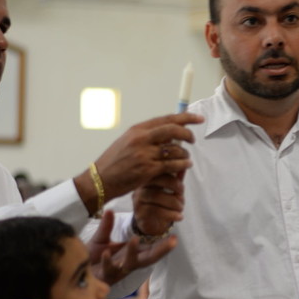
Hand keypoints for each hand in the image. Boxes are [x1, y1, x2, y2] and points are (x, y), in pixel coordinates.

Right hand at [85, 113, 202, 203]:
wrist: (99, 180)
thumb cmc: (113, 163)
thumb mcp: (127, 142)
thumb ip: (145, 136)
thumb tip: (167, 131)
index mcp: (137, 130)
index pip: (166, 119)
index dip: (185, 117)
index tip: (198, 118)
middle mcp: (141, 139)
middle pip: (173, 130)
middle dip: (187, 133)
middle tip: (193, 140)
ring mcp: (144, 154)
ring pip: (175, 149)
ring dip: (185, 154)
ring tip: (186, 158)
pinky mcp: (147, 170)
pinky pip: (172, 165)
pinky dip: (182, 165)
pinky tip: (185, 166)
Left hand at [88, 210, 177, 284]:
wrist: (76, 273)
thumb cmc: (92, 258)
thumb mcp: (101, 239)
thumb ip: (107, 226)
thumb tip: (110, 209)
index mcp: (130, 254)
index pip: (151, 250)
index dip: (163, 245)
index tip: (175, 237)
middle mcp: (127, 263)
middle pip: (148, 258)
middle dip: (161, 250)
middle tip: (173, 241)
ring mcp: (117, 270)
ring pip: (130, 263)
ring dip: (133, 252)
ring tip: (135, 239)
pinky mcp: (104, 276)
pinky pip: (108, 268)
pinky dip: (109, 261)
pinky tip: (107, 252)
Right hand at [133, 172, 185, 236]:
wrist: (151, 225)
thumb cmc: (162, 205)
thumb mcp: (170, 191)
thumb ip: (176, 180)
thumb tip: (184, 167)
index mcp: (148, 179)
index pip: (159, 170)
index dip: (174, 177)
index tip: (182, 189)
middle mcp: (141, 187)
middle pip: (157, 180)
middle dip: (175, 186)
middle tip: (181, 196)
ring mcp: (138, 200)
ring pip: (157, 196)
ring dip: (174, 202)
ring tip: (180, 208)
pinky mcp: (140, 214)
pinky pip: (157, 211)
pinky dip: (172, 214)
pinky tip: (179, 217)